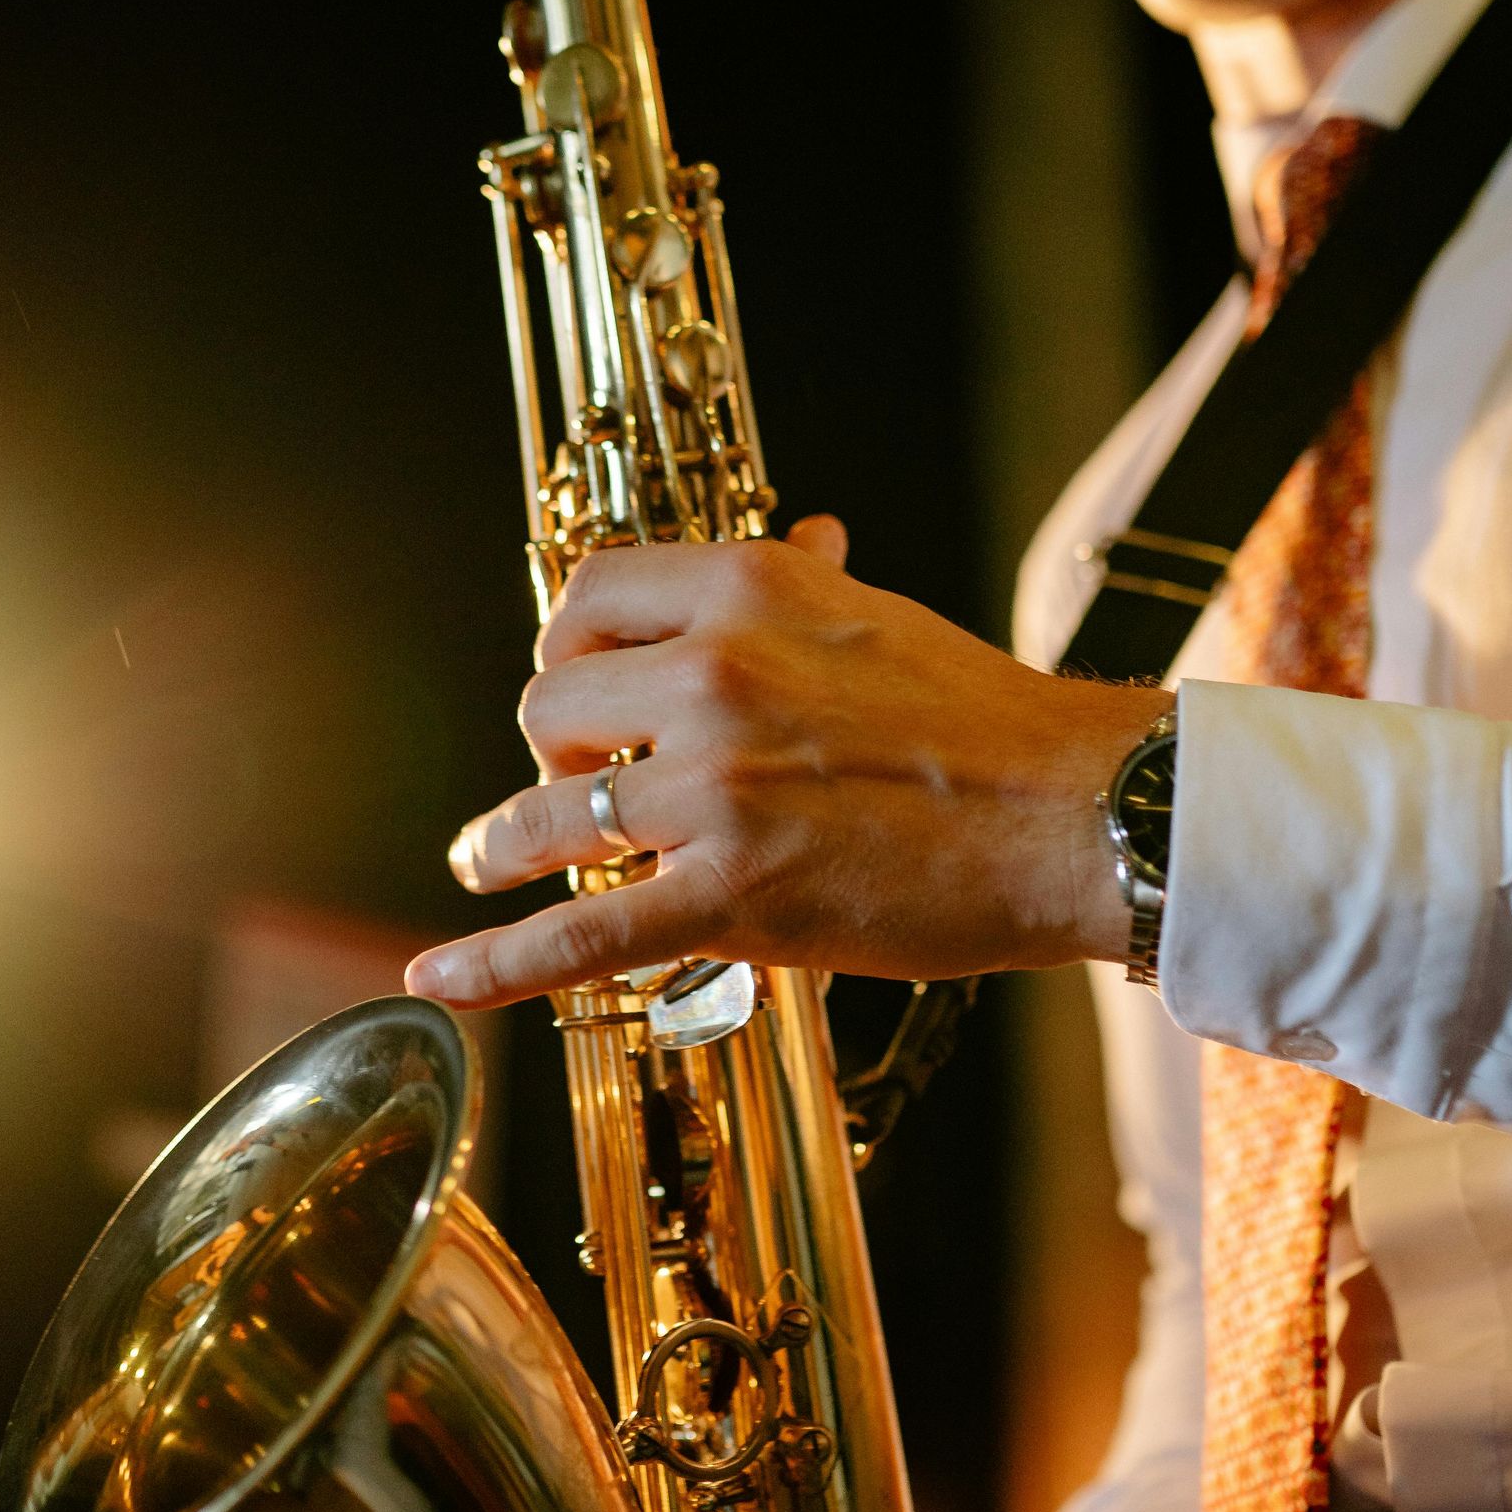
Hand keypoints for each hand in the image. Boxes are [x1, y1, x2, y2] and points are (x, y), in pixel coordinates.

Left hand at [406, 517, 1169, 1010]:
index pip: (584, 599)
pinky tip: (439, 978)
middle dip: (555, 748)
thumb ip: (807, 583)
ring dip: (509, 842)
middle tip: (579, 779)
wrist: (1073, 813)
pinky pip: (579, 933)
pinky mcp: (729, 895)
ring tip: (490, 858)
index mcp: (745, 593)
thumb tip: (801, 534)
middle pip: (549, 707)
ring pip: (550, 815)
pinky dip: (496, 963)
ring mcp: (713, 790)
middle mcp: (711, 676)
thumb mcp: (881, 615)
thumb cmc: (988, 722)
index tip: (580, 690)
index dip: (565, 650)